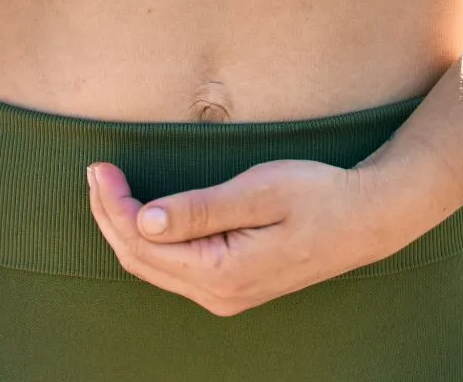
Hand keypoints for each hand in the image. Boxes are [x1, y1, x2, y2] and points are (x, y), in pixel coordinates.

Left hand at [86, 158, 408, 315]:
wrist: (367, 218)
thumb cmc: (319, 195)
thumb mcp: (259, 192)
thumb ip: (200, 209)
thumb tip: (144, 219)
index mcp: (223, 273)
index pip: (143, 243)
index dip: (112, 205)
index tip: (100, 167)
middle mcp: (218, 294)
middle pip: (140, 259)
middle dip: (109, 215)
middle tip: (96, 172)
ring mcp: (224, 294)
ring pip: (153, 266)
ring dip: (124, 226)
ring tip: (108, 186)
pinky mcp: (231, 284)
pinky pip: (173, 267)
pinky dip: (148, 238)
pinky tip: (140, 211)